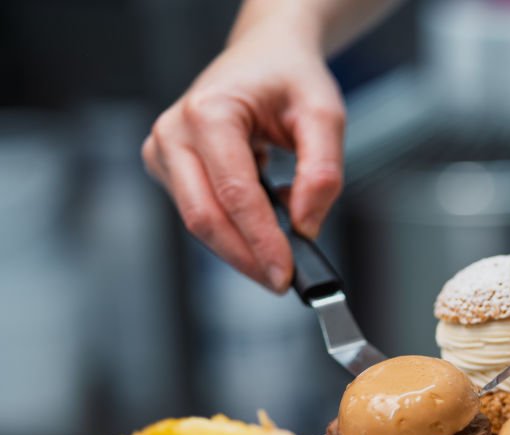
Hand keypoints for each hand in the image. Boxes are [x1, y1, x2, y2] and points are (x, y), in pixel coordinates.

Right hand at [143, 23, 344, 291]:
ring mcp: (164, 152)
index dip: (260, 241)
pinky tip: (264, 228)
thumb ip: (322, 171)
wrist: (265, 57)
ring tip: (281, 252)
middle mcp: (174, 132)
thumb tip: (306, 225)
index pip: (234, 194)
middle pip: (204, 217)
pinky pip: (201, 214)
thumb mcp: (325, 114)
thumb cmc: (290, 78)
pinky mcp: (168, 169)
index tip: (286, 275)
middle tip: (282, 282)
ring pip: (199, 222)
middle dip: (246, 257)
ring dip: (241, 248)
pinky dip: (235, 231)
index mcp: (208, 112)